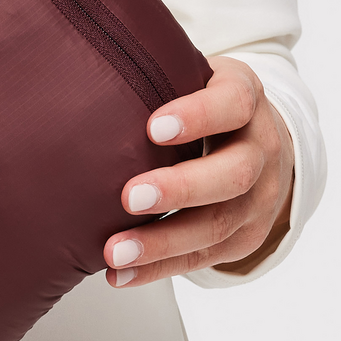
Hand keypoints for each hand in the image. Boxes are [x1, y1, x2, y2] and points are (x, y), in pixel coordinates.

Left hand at [104, 57, 294, 286]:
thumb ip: (154, 72)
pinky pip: (204, 258)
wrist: (259, 142)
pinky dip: (159, 269)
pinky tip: (120, 274)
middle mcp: (262, 150)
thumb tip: (78, 66)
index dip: (197, 116)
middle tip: (128, 197)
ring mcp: (259, 199)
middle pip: (233, 174)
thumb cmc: (203, 105)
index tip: (153, 127)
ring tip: (114, 251)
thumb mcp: (192, 76)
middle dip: (180, 189)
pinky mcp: (245, 237)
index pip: (233, 104)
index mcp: (246, 100)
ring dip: (162, 243)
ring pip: (218, 225)